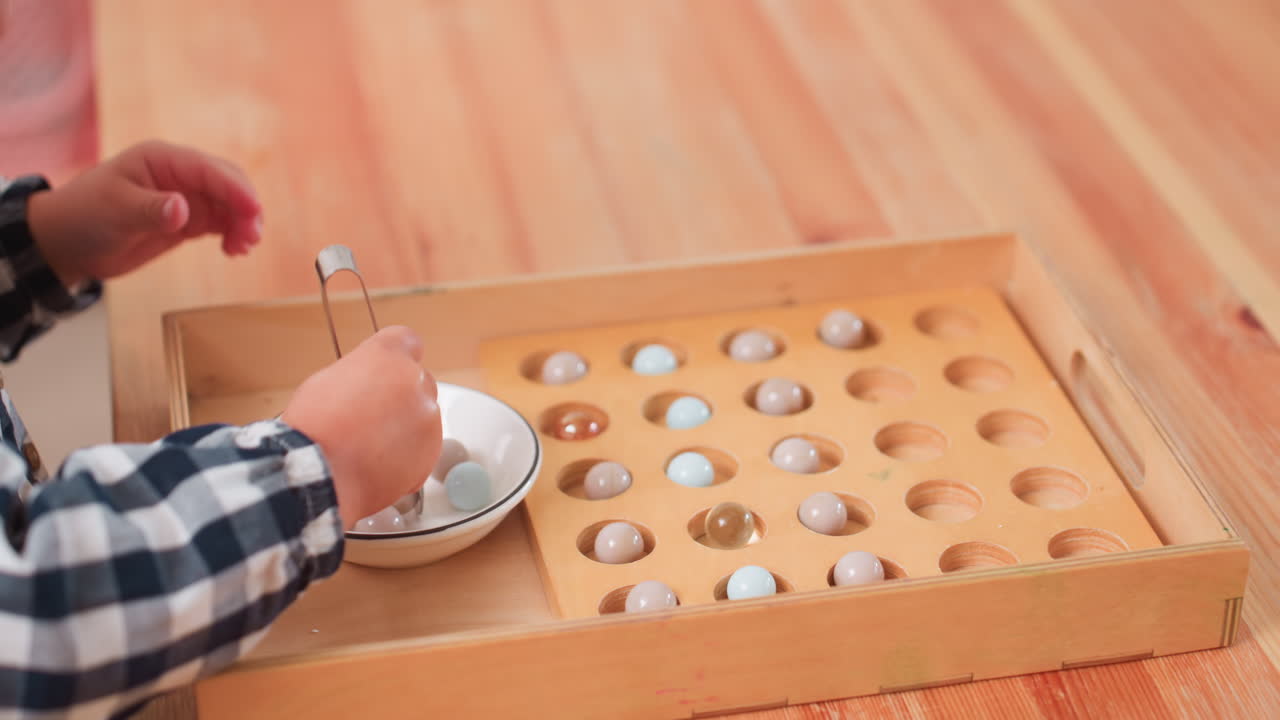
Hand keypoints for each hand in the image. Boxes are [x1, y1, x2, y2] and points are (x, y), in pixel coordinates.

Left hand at [25, 140, 262, 286]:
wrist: (66, 243)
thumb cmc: (83, 216)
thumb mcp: (116, 211)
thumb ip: (152, 210)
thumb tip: (183, 210)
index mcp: (161, 160)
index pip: (209, 169)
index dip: (235, 189)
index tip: (253, 211)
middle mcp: (178, 175)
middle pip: (227, 184)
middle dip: (245, 208)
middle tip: (252, 237)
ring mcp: (184, 198)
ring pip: (229, 205)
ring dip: (243, 224)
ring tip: (243, 248)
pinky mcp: (186, 221)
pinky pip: (221, 223)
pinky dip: (233, 234)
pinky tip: (234, 250)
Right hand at [281, 326, 442, 528]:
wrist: (321, 476)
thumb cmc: (315, 430)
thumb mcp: (327, 380)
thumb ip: (361, 374)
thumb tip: (369, 383)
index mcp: (388, 356)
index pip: (407, 340)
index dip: (397, 356)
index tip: (390, 367)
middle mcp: (415, 383)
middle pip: (418, 381)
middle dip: (401, 395)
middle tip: (372, 415)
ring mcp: (427, 419)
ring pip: (423, 416)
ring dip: (405, 426)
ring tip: (369, 446)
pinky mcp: (431, 452)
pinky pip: (423, 448)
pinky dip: (407, 454)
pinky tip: (377, 462)